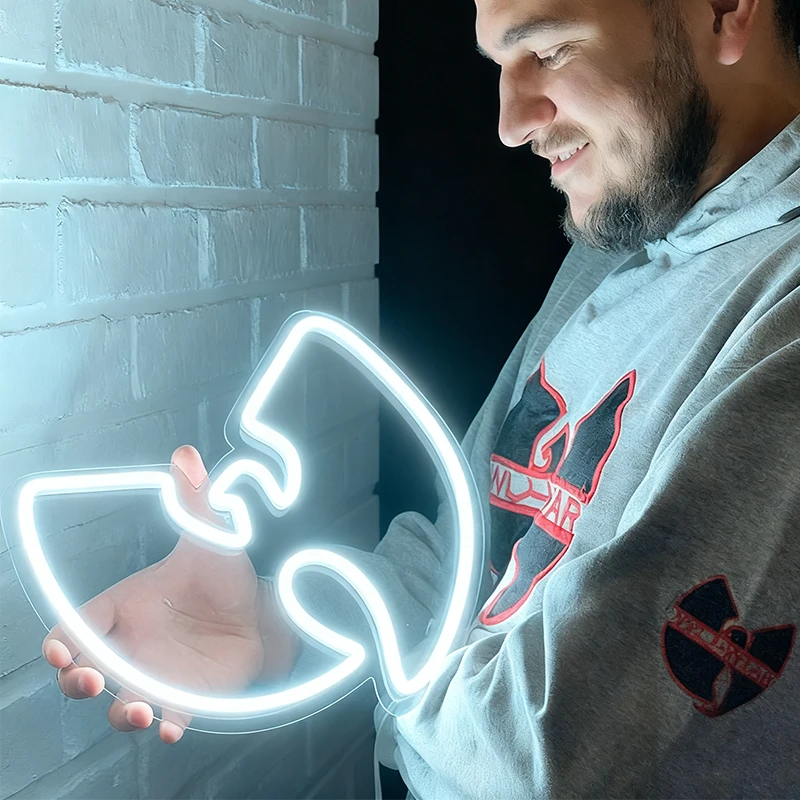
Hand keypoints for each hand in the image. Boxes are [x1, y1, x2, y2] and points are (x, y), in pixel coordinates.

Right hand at [42, 445, 299, 742]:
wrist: (259, 610)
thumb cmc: (222, 575)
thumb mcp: (210, 537)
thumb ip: (194, 501)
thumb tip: (187, 454)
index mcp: (125, 608)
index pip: (78, 627)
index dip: (62, 642)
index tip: (61, 650)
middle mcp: (132, 646)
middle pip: (83, 672)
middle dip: (76, 680)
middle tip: (88, 678)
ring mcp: (156, 676)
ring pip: (119, 703)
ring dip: (119, 711)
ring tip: (134, 709)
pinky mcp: (185, 698)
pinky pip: (167, 719)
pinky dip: (165, 727)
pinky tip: (170, 728)